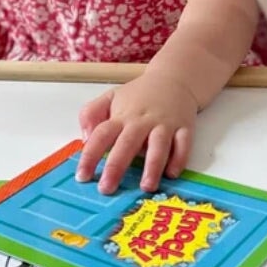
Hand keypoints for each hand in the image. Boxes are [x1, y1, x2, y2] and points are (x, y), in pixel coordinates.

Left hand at [75, 71, 197, 194]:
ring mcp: (165, 124)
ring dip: (152, 166)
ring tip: (146, 186)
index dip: (91, 155)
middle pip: (128, 143)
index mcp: (122, 116)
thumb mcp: (111, 97)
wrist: (175, 78)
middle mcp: (143, 121)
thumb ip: (91, 114)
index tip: (82, 176)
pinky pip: (184, 144)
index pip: (102, 134)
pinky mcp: (184, 127)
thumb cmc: (140, 95)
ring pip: (159, 145)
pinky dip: (179, 159)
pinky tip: (172, 173)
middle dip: (117, 167)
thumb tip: (85, 138)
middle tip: (107, 188)